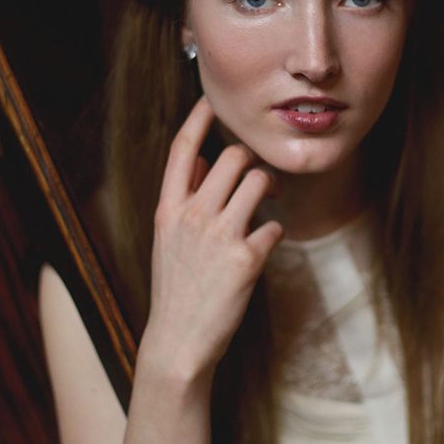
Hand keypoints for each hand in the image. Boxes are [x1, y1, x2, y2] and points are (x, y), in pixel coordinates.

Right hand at [143, 96, 282, 376]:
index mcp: (168, 210)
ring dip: (272, 186)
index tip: (213, 100)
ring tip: (272, 199)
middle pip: (234, 157)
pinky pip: (275, 225)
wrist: (178, 342)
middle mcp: (192, 216)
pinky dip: (275, 232)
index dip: (199, 119)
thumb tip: (207, 163)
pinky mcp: (246, 259)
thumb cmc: (177, 290)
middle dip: (252, 159)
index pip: (182, 150)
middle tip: (260, 175)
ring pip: (260, 181)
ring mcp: (220, 236)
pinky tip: (266, 244)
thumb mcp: (169, 240)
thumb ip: (186, 200)